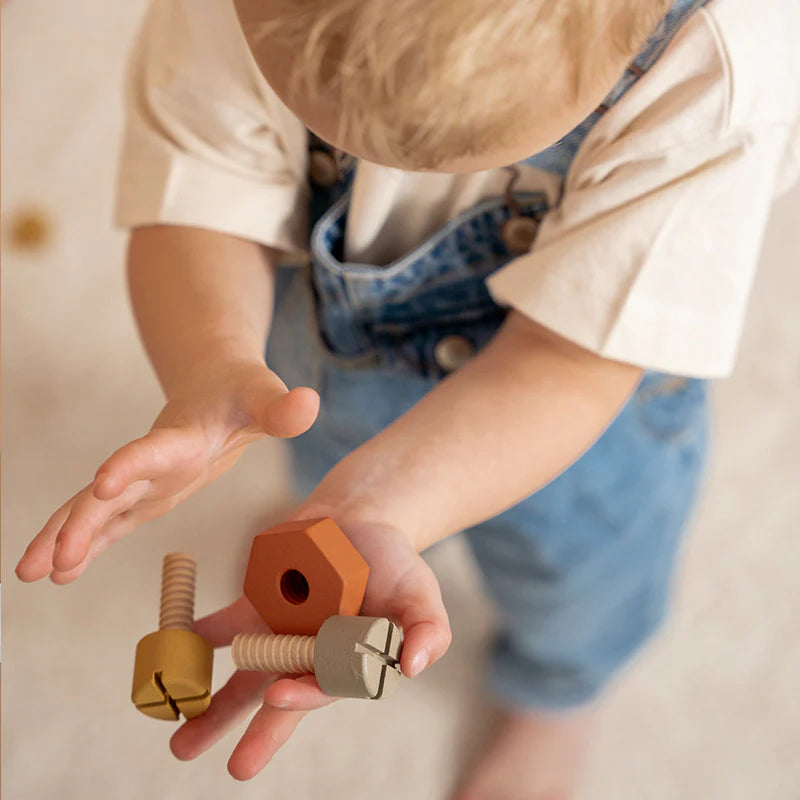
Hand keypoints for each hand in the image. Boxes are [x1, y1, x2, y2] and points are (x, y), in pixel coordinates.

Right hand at [15, 357, 318, 584]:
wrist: (218, 384)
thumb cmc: (242, 392)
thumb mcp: (266, 398)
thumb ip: (281, 407)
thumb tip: (308, 403)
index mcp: (182, 437)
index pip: (153, 451)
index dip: (130, 466)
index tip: (103, 485)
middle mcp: (154, 461)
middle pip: (109, 492)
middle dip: (79, 524)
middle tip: (51, 562)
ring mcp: (145, 480)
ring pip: (93, 509)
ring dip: (63, 538)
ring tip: (30, 573)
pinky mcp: (146, 495)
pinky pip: (108, 523)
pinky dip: (84, 544)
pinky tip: (59, 573)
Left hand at [170, 513, 450, 779]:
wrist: (360, 521)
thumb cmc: (395, 564)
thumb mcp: (421, 594)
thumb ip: (427, 630)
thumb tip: (412, 667)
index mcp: (346, 663)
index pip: (324, 689)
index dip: (301, 697)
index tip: (280, 697)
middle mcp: (308, 657)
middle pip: (281, 699)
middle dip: (259, 735)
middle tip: (238, 768)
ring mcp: (278, 635)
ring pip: (244, 677)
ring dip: (214, 708)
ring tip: (182, 742)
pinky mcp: (255, 608)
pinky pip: (222, 627)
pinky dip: (198, 639)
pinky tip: (176, 649)